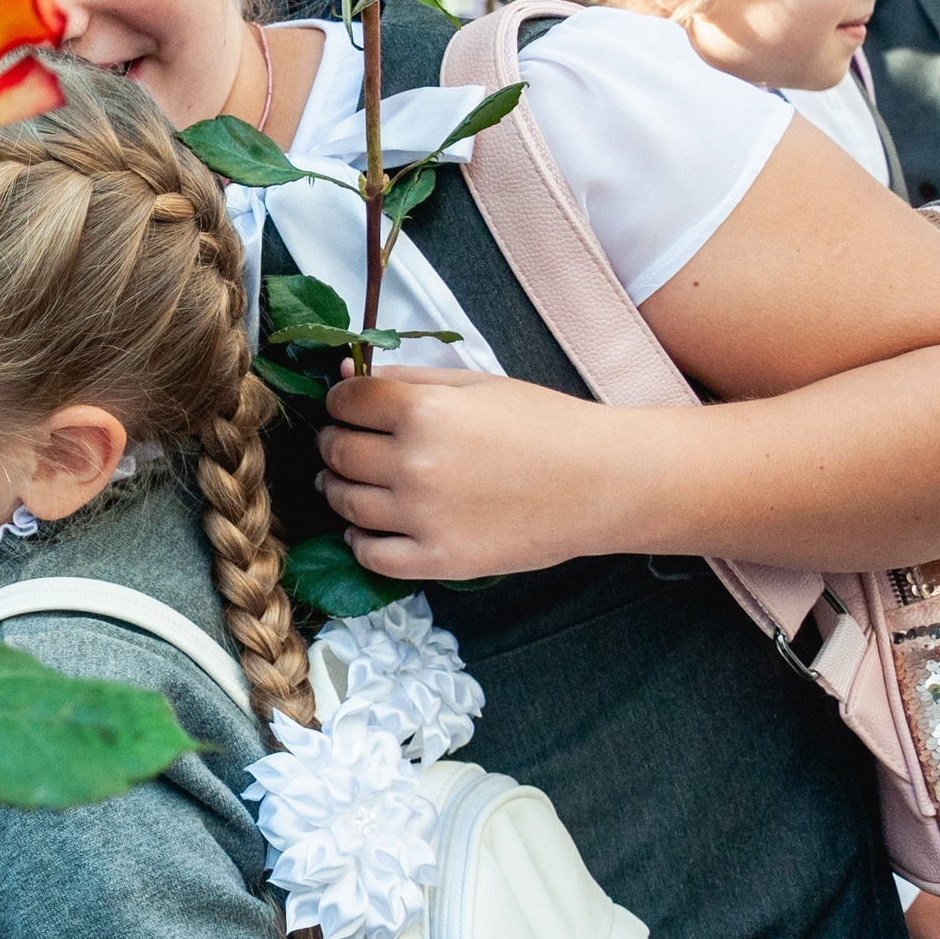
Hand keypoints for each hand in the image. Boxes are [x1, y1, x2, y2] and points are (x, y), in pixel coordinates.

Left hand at [315, 366, 625, 582]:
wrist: (605, 481)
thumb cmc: (545, 424)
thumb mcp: (476, 384)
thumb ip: (407, 380)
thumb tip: (344, 379)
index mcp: (425, 412)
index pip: (346, 404)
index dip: (340, 403)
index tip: (347, 408)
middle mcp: (416, 465)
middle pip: (338, 453)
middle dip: (334, 444)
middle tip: (346, 444)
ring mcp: (424, 517)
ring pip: (344, 502)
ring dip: (337, 489)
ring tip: (353, 482)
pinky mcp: (439, 559)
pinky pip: (370, 555)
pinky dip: (358, 540)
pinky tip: (368, 527)